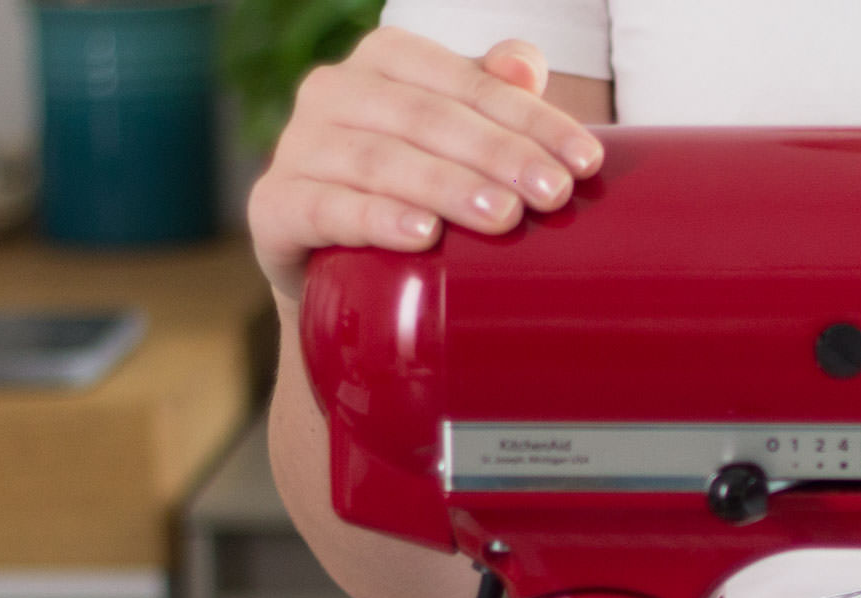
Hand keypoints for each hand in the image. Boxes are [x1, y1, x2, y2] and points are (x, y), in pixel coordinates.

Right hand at [248, 28, 603, 302]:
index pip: (465, 81)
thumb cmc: (418, 193)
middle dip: (497, 156)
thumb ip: (492, 97)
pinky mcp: (274, 207)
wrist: (337, 270)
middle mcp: (334, 93)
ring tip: (502, 218)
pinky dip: (376, 220)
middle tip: (552, 195)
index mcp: (386, 63)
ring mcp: (298, 148)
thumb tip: (525, 65)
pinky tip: (421, 235)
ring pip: (380, 161)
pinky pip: (325, 209)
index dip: (531, 120)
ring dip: (447, 188)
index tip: (586, 161)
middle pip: (427, 118)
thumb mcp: (461, 145)